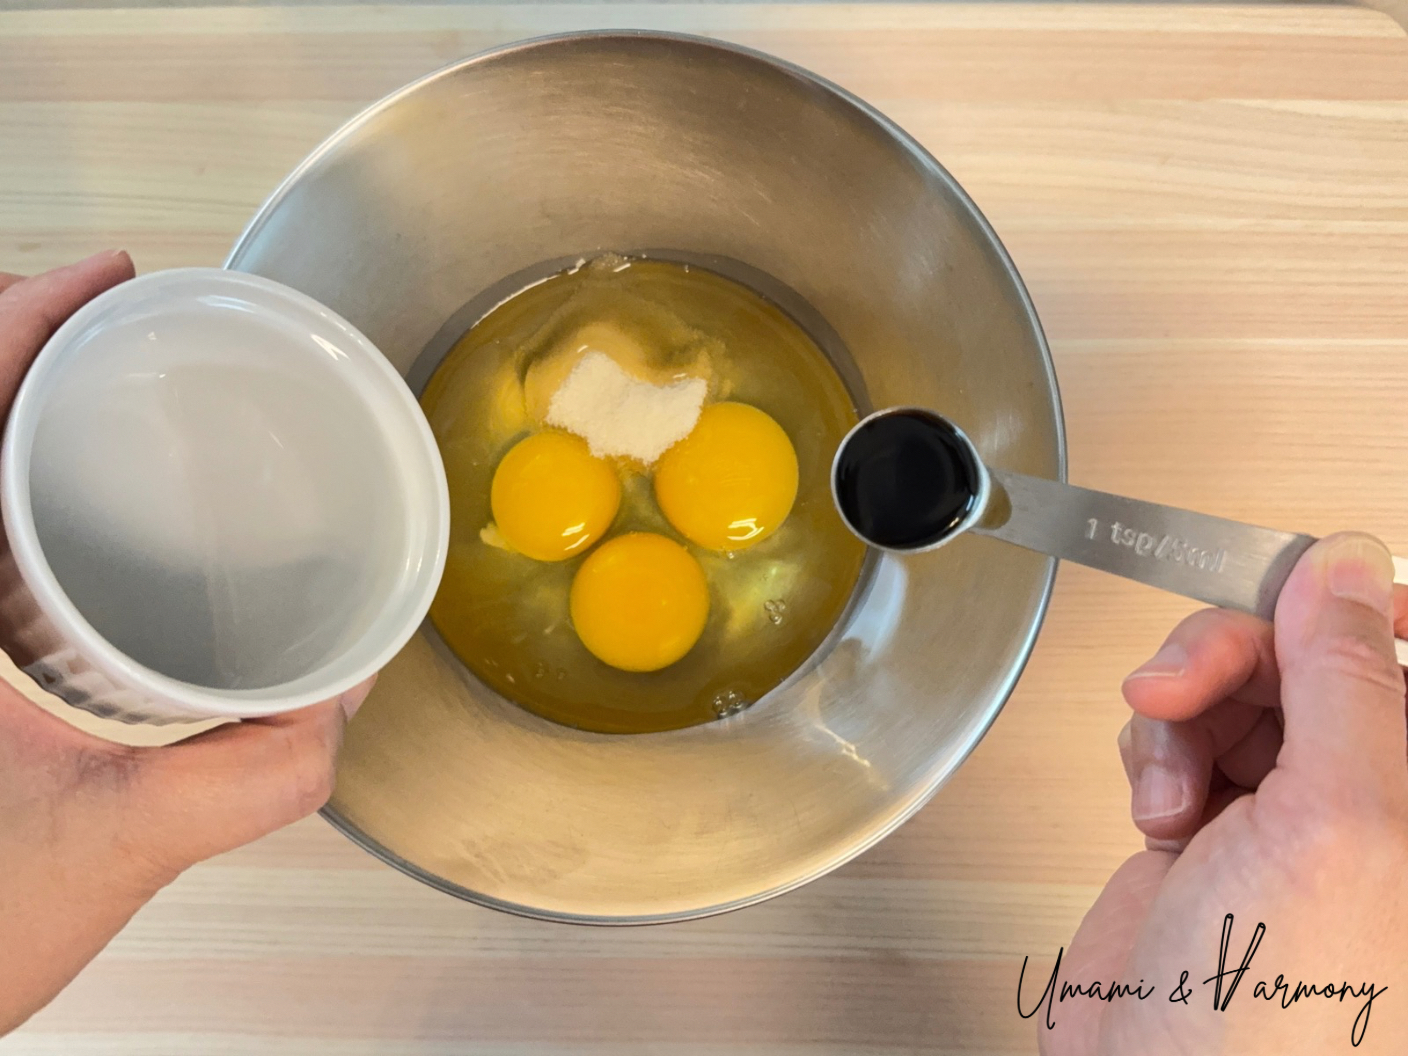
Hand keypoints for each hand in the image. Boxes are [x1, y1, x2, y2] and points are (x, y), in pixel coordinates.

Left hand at [0, 253, 371, 1035]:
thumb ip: (247, 776)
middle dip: (29, 352)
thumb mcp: (113, 851)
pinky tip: (79, 527)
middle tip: (112, 325)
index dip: (20, 320)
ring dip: (20, 420)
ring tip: (103, 402)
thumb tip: (339, 697)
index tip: (99, 279)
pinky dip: (21, 499)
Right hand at [1041, 532, 1407, 1053]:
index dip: (1351, 604)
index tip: (1286, 592)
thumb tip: (1346, 568)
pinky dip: (1152, 757)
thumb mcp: (1339, 824)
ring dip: (1179, 716)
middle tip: (1177, 685)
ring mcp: (1286, 814)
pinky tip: (1158, 813)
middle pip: (1302, 656)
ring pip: (1231, 690)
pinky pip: (1178, 737)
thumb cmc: (1273, 1021)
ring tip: (1169, 784)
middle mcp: (1369, 797)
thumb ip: (1349, 682)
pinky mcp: (1208, 826)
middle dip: (1230, 657)